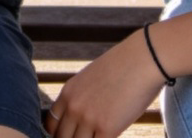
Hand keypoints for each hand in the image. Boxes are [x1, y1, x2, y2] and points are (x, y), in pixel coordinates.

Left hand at [45, 29, 163, 137]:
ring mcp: (89, 119)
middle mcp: (74, 106)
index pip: (51, 124)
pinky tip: (110, 137)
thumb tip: (80, 118)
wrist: (140, 61)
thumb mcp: (89, 80)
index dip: (59, 135)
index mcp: (67, 93)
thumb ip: (81, 98)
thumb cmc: (120, 69)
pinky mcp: (107, 128)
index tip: (71, 137)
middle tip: (86, 137)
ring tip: (97, 136)